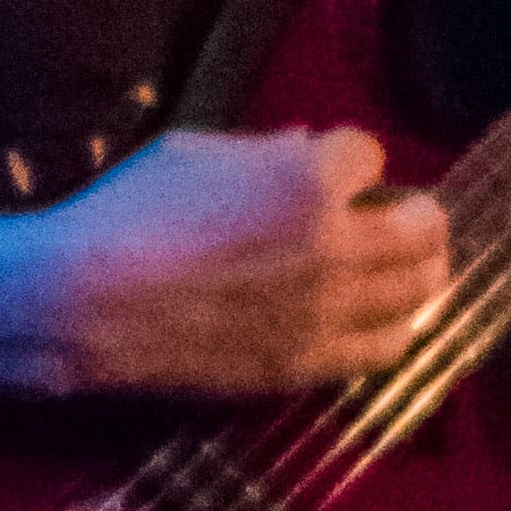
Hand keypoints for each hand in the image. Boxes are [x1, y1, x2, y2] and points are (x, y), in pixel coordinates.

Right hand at [9, 121, 453, 399]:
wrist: (86, 303)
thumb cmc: (128, 211)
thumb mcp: (193, 152)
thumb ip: (262, 151)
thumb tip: (305, 146)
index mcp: (309, 179)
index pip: (371, 156)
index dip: (350, 159)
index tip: (330, 167)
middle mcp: (336, 245)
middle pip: (425, 227)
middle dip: (416, 214)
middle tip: (399, 217)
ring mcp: (328, 311)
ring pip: (422, 291)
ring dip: (419, 271)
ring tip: (401, 269)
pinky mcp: (310, 363)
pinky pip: (385, 349)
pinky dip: (393, 327)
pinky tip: (378, 317)